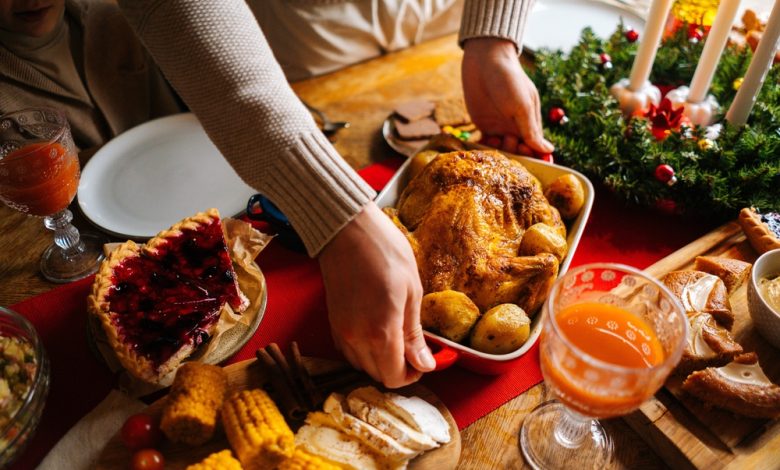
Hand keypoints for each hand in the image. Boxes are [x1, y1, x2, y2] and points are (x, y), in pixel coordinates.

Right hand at [318, 201, 433, 387]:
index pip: (394, 378)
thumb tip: (425, 364)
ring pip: (362, 365)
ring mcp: (341, 331)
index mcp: (381, 332)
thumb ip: (414, 334)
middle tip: (413, 348)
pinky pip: (349, 351)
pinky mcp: (333, 322)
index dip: (412, 375)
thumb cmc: (384, 253)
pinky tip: (376, 331)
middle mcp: (357, 338)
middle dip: (397, 368)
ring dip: (380, 360)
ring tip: (395, 336)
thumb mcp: (412, 291)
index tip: (422, 360)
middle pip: (378, 375)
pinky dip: (364, 350)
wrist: (347, 230)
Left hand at [462, 37, 553, 154]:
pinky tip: (481, 155)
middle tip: (507, 156)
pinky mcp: (482, 125)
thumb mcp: (523, 105)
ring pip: (501, 150)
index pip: (535, 147)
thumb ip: (532, 130)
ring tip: (493, 155)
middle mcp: (516, 127)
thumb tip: (548, 150)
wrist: (485, 61)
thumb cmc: (509, 79)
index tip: (527, 164)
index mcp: (530, 122)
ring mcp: (499, 127)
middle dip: (513, 157)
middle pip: (517, 152)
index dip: (532, 157)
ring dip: (498, 156)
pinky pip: (485, 143)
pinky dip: (484, 150)